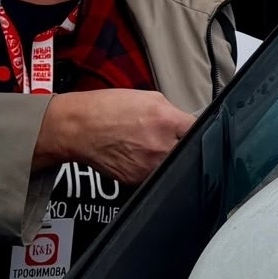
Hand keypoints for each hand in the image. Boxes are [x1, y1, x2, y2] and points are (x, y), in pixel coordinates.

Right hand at [35, 88, 194, 184]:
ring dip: (169, 158)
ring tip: (153, 146)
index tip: (193, 131)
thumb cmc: (107, 109)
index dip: (196, 130)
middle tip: (172, 138)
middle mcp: (161, 146)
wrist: (78, 128)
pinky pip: (155, 176)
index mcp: (167, 120)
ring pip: (173, 167)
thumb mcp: (148, 97)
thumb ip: (172, 111)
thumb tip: (187, 122)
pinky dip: (153, 168)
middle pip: (188, 151)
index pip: (199, 130)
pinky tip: (141, 156)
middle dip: (183, 145)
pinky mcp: (138, 181)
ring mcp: (150, 167)